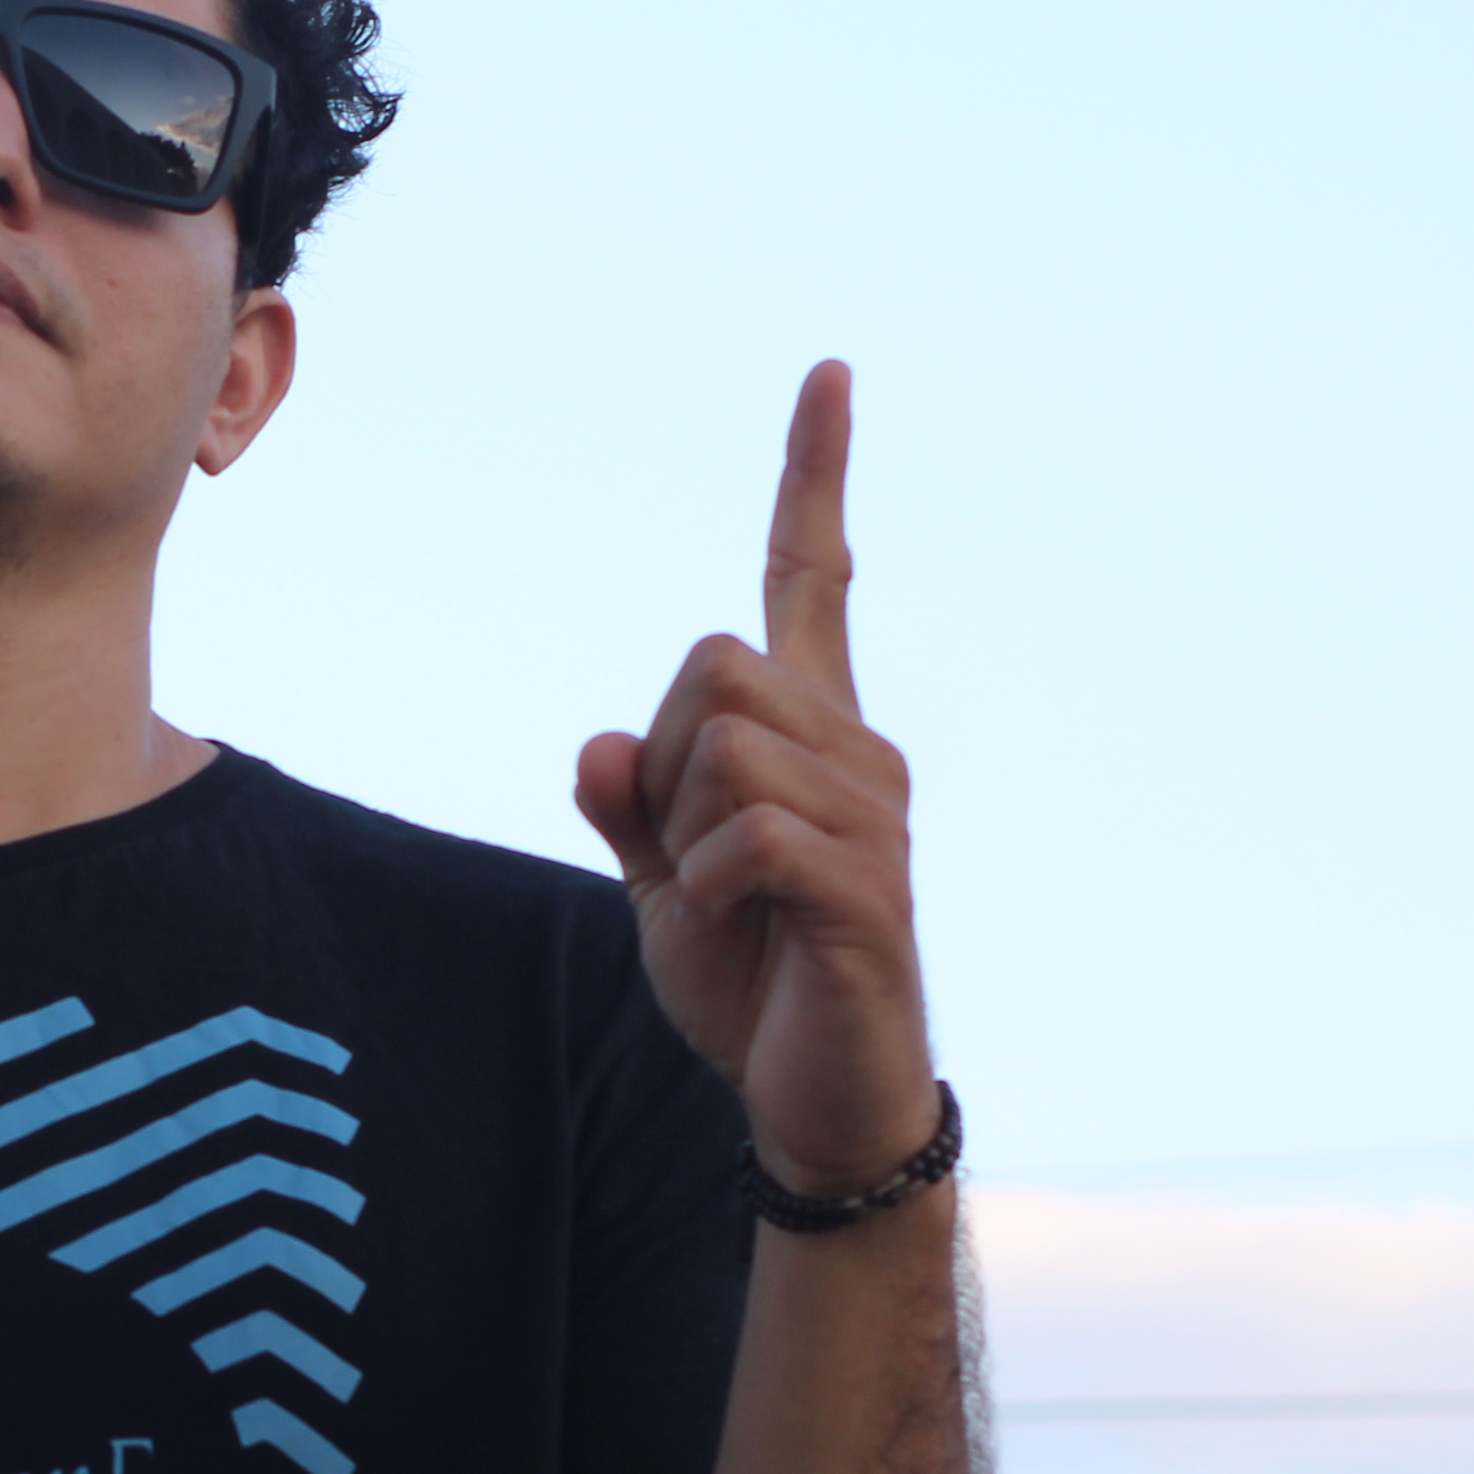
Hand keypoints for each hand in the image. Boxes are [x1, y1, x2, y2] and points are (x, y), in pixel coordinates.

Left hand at [575, 361, 936, 1195]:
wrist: (816, 1097)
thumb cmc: (749, 980)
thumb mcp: (659, 882)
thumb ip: (627, 804)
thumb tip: (601, 746)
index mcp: (812, 731)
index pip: (811, 579)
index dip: (813, 479)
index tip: (828, 375)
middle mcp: (858, 749)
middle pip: (714, 664)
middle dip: (666, 759)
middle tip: (693, 855)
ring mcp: (873, 815)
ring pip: (726, 746)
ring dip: (685, 837)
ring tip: (728, 906)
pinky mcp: (868, 887)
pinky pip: (750, 834)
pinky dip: (706, 884)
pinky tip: (733, 926)